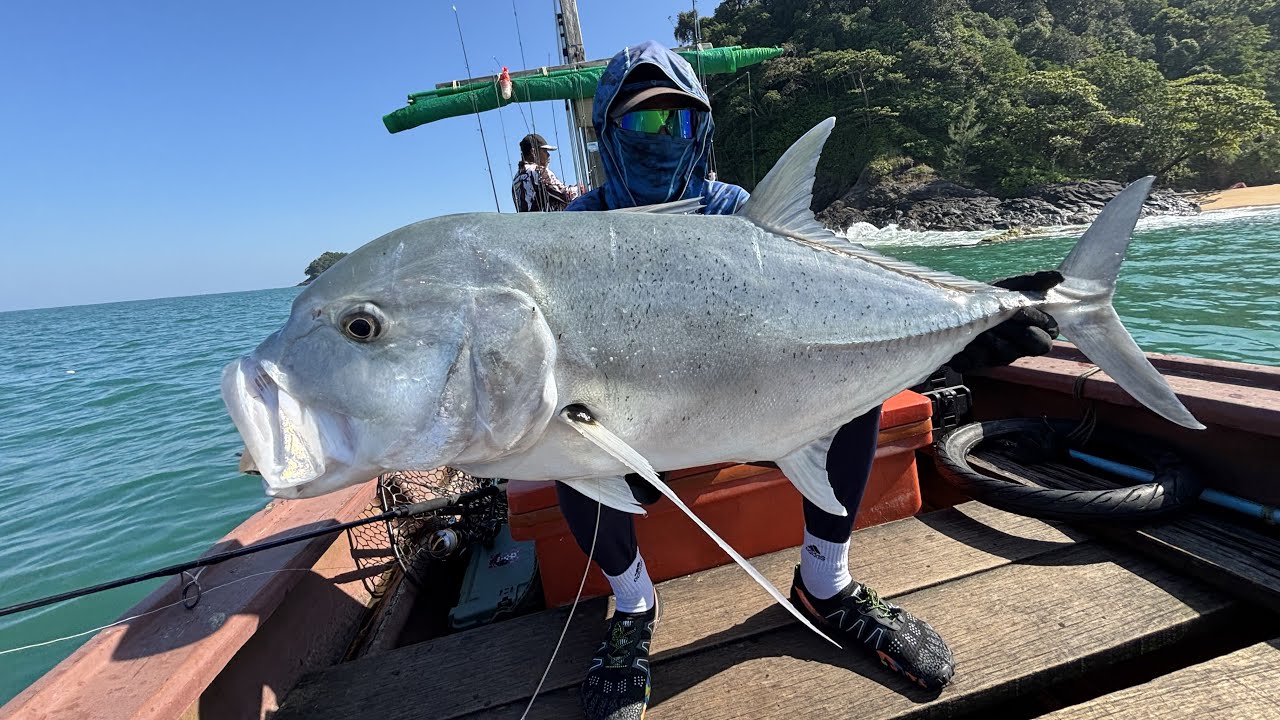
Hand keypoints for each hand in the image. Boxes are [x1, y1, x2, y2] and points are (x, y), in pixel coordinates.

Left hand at [944, 271, 1061, 373]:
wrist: (951, 306)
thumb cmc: (986, 298)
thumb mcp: (1009, 288)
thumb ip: (1032, 283)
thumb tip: (1058, 277)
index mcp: (1030, 332)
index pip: (1048, 336)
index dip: (1038, 322)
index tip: (1021, 309)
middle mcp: (1016, 348)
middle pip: (1033, 346)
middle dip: (1019, 330)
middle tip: (1004, 317)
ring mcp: (996, 358)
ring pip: (1005, 354)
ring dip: (995, 337)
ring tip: (982, 325)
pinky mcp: (974, 364)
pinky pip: (977, 361)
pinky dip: (971, 349)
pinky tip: (966, 340)